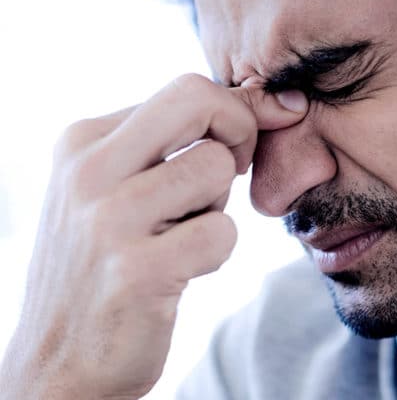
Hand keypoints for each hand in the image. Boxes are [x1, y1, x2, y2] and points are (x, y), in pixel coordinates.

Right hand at [0, 74, 307, 398]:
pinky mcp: (137, 270)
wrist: (59, 363)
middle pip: (198, 99)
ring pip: (216, 169)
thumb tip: (281, 100)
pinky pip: (222, 232)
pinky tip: (180, 272)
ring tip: (181, 236)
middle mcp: (87, 170)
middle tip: (233, 171)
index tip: (234, 152)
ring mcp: (108, 220)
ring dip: (217, 208)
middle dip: (239, 129)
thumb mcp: (124, 189)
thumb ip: (183, 140)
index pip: (185, 89)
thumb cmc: (109, 265)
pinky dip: (216, 254)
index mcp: (83, 141)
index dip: (230, 118)